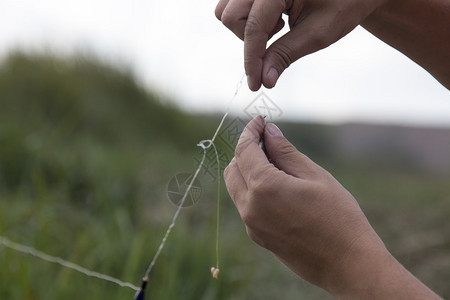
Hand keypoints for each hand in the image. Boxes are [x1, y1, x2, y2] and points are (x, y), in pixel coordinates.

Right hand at [215, 0, 385, 90]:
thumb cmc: (343, 4)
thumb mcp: (317, 33)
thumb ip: (285, 55)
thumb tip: (264, 79)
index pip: (253, 28)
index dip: (252, 60)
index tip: (255, 84)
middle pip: (229, 15)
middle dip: (248, 39)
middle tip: (278, 39)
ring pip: (226, 9)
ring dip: (245, 27)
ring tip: (277, 27)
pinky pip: (233, 4)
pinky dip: (246, 19)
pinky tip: (272, 20)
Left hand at [224, 116, 441, 298]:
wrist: (348, 264)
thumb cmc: (338, 216)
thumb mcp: (315, 176)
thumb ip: (285, 152)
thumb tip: (268, 131)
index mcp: (264, 187)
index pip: (243, 149)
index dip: (250, 130)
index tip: (260, 120)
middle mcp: (250, 207)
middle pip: (233, 168)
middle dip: (245, 151)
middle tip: (268, 142)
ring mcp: (252, 225)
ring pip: (236, 188)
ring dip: (247, 170)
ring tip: (276, 164)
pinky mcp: (258, 237)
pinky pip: (246, 206)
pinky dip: (253, 190)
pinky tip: (278, 187)